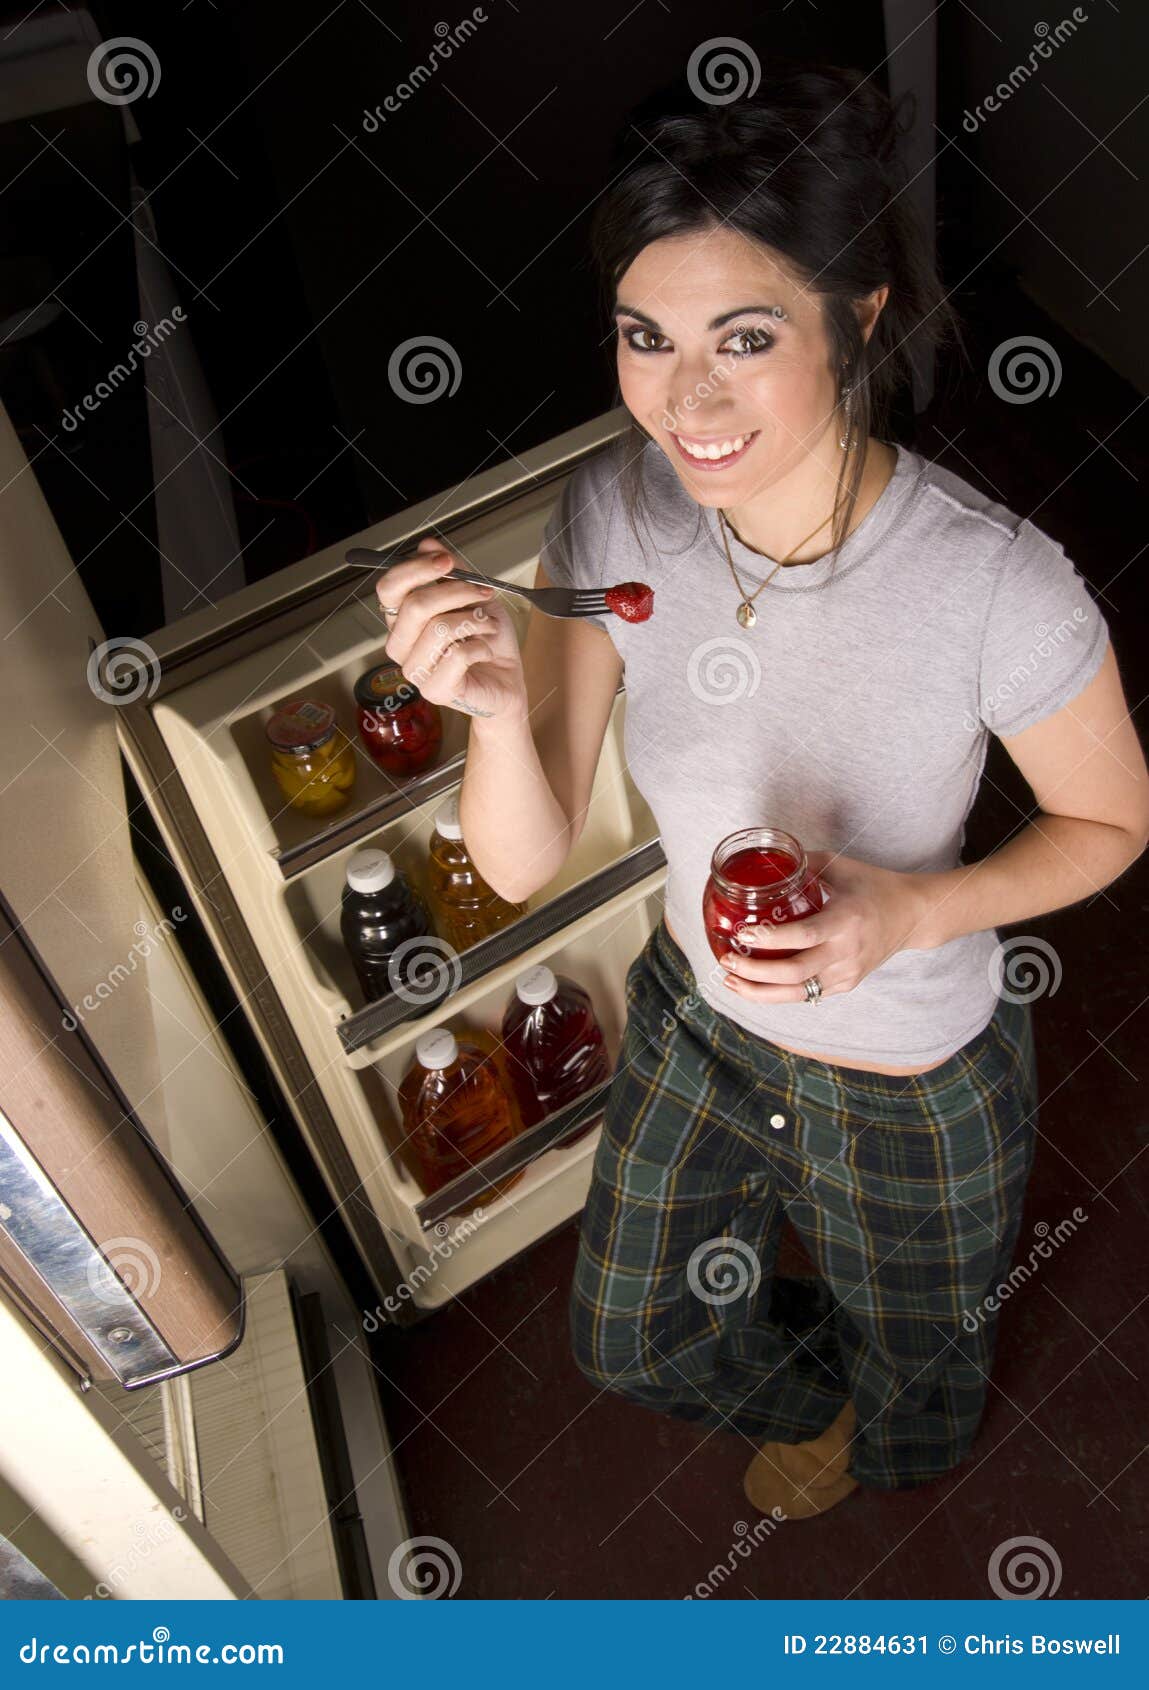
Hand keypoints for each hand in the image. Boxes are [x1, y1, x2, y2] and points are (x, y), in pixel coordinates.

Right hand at [377, 537, 527, 720]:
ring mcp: (415, 671)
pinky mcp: (436, 691)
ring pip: (438, 629)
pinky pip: (457, 655)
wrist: (507, 680)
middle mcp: (401, 646)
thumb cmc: (487, 641)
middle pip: (415, 606)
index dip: (415, 569)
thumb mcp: (474, 596)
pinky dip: (482, 646)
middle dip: (457, 591)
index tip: (446, 560)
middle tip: (484, 593)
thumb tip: (427, 545)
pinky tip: (486, 651)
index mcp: (403, 621)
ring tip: (488, 626)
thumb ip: (451, 573)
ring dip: (475, 620)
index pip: (389, 589)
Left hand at [717, 849, 934, 1003]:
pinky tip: (754, 985)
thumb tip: (766, 859)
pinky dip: (777, 993)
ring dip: (759, 992)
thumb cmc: (875, 886)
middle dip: (754, 971)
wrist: (913, 915)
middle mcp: (847, 952)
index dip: (771, 938)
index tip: (743, 933)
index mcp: (846, 920)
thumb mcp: (842, 866)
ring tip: (731, 981)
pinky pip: (806, 994)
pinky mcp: (846, 985)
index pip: (804, 935)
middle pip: (794, 973)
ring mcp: (847, 973)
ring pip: (797, 993)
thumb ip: (804, 863)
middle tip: (727, 960)